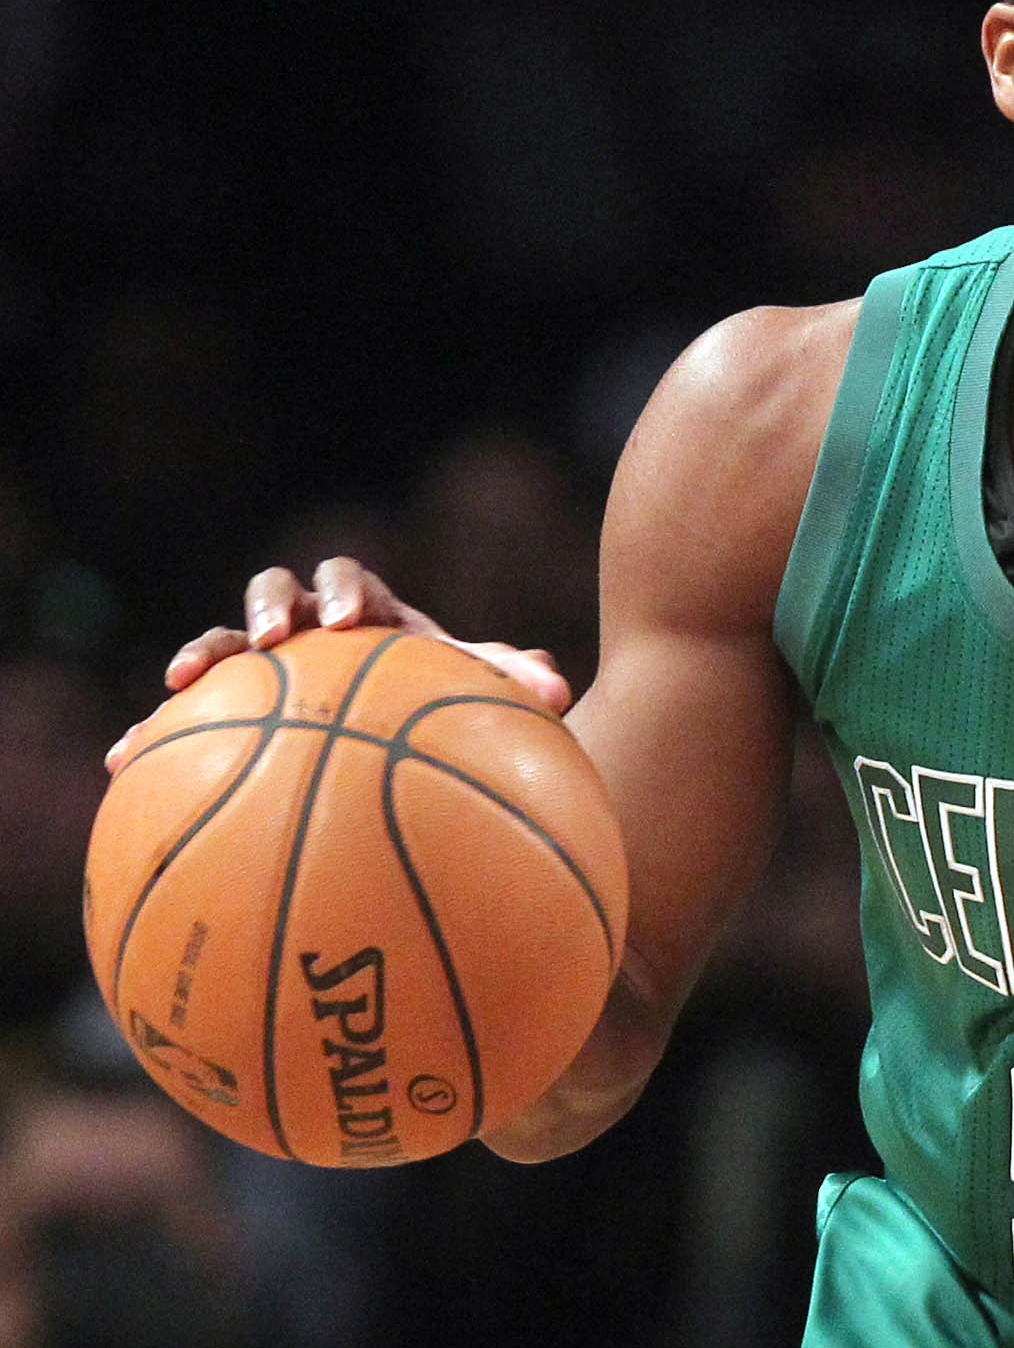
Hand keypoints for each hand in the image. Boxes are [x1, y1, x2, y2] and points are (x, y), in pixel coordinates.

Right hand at [108, 554, 571, 768]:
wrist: (404, 733)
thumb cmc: (439, 707)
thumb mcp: (473, 698)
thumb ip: (506, 685)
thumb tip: (559, 686)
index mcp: (363, 615)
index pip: (347, 583)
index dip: (340, 592)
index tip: (347, 620)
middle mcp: (306, 631)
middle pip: (274, 592)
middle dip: (268, 607)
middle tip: (272, 638)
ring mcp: (263, 671)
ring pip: (220, 647)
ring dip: (201, 657)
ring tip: (178, 685)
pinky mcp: (230, 715)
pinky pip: (184, 722)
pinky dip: (152, 734)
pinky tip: (121, 764)